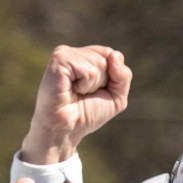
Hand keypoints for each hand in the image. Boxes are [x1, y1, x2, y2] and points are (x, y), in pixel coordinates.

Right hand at [21, 45, 131, 164]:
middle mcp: (74, 52)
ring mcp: (65, 53)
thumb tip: (113, 54)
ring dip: (92, 85)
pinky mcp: (59, 59)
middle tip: (83, 94)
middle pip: (108, 57)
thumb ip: (123, 75)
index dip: (112, 78)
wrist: (65, 130)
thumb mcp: (116, 97)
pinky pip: (89, 71)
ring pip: (100, 63)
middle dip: (103, 81)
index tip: (94, 92)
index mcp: (85, 56)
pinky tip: (70, 90)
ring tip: (75, 92)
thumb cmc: (86, 115)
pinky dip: (85, 86)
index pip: (113, 55)